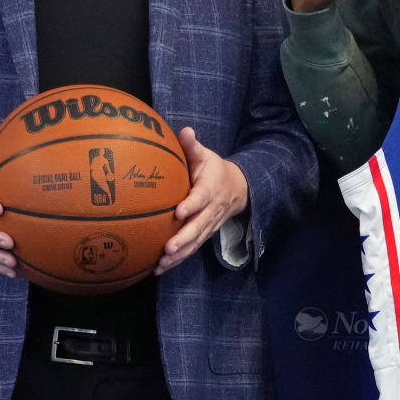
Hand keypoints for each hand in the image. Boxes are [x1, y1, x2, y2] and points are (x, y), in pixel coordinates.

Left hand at [156, 128, 248, 274]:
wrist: (238, 188)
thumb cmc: (214, 170)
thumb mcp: (205, 155)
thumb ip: (192, 146)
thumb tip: (183, 130)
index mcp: (209, 189)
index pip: (200, 198)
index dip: (191, 206)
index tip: (178, 213)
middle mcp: (210, 210)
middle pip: (198, 227)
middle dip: (183, 239)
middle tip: (168, 249)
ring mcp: (209, 225)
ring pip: (195, 242)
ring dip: (179, 255)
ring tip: (161, 265)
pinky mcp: (205, 234)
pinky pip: (192, 248)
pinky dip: (178, 259)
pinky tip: (161, 269)